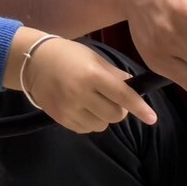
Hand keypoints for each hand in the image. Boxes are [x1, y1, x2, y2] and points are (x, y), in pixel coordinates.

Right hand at [23, 37, 158, 133]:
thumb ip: (116, 75)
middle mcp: (81, 93)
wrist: (34, 62)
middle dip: (120, 110)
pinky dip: (91, 121)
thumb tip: (136, 89)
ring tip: (94, 102)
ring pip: (102, 125)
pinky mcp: (60, 119)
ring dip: (104, 116)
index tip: (152, 118)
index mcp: (92, 75)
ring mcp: (69, 108)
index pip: (122, 95)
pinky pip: (87, 129)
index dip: (140, 108)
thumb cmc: (69, 56)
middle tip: (112, 98)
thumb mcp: (95, 59)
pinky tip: (83, 107)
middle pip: (115, 115)